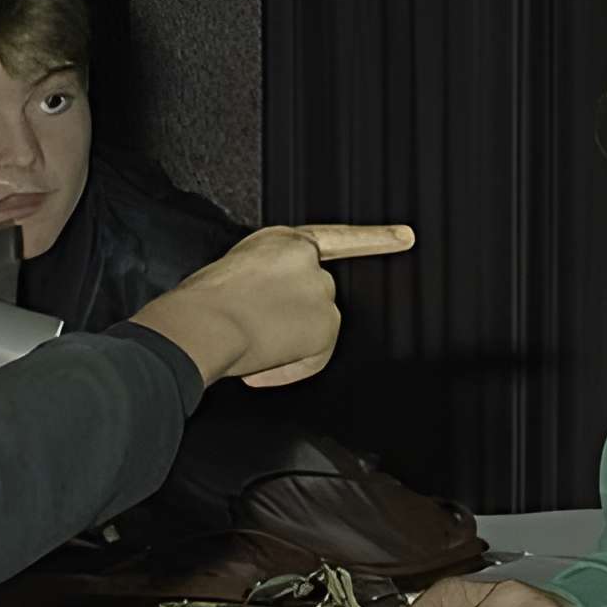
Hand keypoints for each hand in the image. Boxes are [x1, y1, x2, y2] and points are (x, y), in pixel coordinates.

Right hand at [129, 224, 417, 388]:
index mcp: (281, 241)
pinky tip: (261, 368)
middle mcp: (308, 261)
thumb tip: (268, 310)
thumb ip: (265, 281)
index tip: (406, 237)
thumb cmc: (201, 305)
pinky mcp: (326, 324)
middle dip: (291, 322)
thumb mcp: (233, 274)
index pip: (336, 238)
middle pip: (316, 299)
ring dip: (287, 344)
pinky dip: (289, 369)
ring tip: (250, 344)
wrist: (202, 323)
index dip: (375, 239)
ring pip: (315, 329)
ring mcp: (320, 291)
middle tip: (252, 333)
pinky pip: (313, 358)